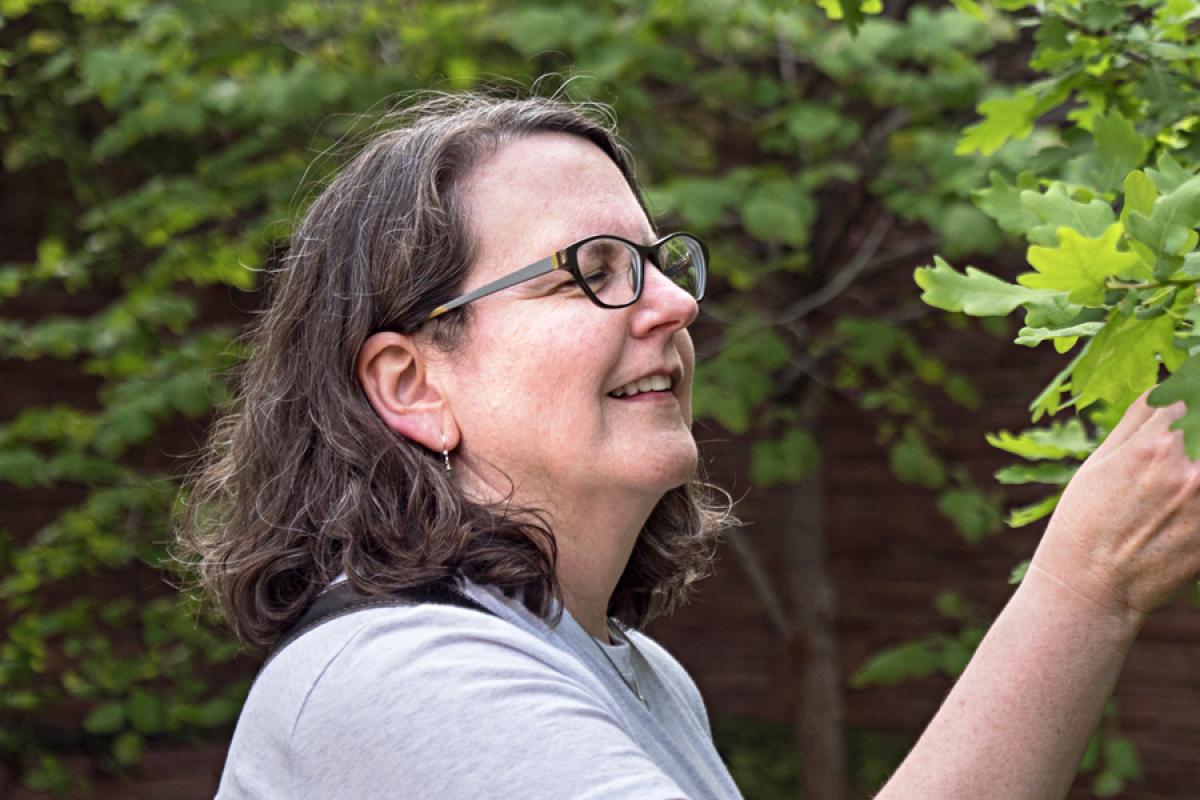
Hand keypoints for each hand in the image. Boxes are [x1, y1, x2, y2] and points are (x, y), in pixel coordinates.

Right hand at [1029, 390, 1199, 618]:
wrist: (1090, 588)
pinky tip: (1189, 503)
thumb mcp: (1099, 463)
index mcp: (1152, 445)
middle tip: (1190, 448)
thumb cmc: (1085, 522)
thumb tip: (1164, 389)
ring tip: (1187, 479)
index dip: (1194, 394)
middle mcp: (1188, 469)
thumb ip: (1137, 422)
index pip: (1194, 395)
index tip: (1191, 402)